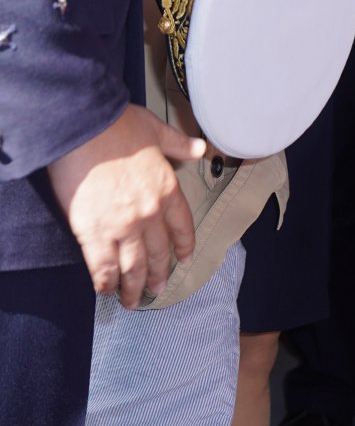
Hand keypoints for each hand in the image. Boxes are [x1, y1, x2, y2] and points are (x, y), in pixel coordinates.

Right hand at [47, 105, 205, 306]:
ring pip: (132, 266)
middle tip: (156, 290)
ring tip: (132, 300)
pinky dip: (106, 282)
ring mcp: (122, 226)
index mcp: (167, 190)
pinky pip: (103, 266)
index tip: (183, 260)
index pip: (181, 227)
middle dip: (157, 275)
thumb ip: (178, 144)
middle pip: (157, 253)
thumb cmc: (117, 125)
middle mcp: (149, 213)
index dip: (183, 246)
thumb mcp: (156, 130)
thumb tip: (200, 147)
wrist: (83, 129)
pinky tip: (106, 291)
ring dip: (133, 287)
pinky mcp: (93, 233)